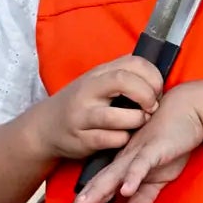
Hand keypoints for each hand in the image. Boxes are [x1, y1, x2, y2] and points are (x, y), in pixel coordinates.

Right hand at [31, 56, 163, 160]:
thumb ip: (123, 76)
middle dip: (147, 95)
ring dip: (137, 120)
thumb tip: (156, 78)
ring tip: (140, 122)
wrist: (45, 127)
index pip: (133, 63)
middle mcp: (89, 90)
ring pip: (118, 116)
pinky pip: (111, 140)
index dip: (153, 76)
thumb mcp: (98, 83)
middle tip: (152, 107)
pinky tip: (123, 137)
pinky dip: (124, 139)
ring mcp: (83, 115)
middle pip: (124, 81)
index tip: (158, 90)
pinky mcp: (81, 139)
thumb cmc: (82, 104)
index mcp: (99, 73)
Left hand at [58, 87, 202, 202]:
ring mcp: (138, 153)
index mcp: (123, 166)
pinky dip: (134, 177)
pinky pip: (142, 164)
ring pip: (115, 174)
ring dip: (99, 190)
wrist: (189, 109)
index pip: (100, 190)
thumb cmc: (172, 140)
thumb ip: (143, 196)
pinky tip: (126, 190)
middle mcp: (124, 160)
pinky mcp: (155, 148)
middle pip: (99, 184)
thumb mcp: (159, 176)